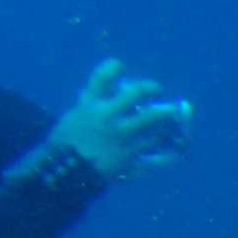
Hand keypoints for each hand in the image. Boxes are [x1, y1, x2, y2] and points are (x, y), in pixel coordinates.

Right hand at [44, 59, 189, 177]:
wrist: (70, 172)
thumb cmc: (67, 143)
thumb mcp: (73, 117)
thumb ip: (87, 103)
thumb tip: (97, 90)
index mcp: (89, 105)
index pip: (102, 77)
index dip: (112, 67)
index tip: (118, 64)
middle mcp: (107, 116)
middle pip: (135, 93)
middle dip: (148, 88)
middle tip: (155, 88)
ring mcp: (122, 134)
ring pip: (151, 117)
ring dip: (163, 112)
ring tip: (170, 110)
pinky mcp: (131, 151)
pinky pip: (153, 141)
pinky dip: (160, 135)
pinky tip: (162, 133)